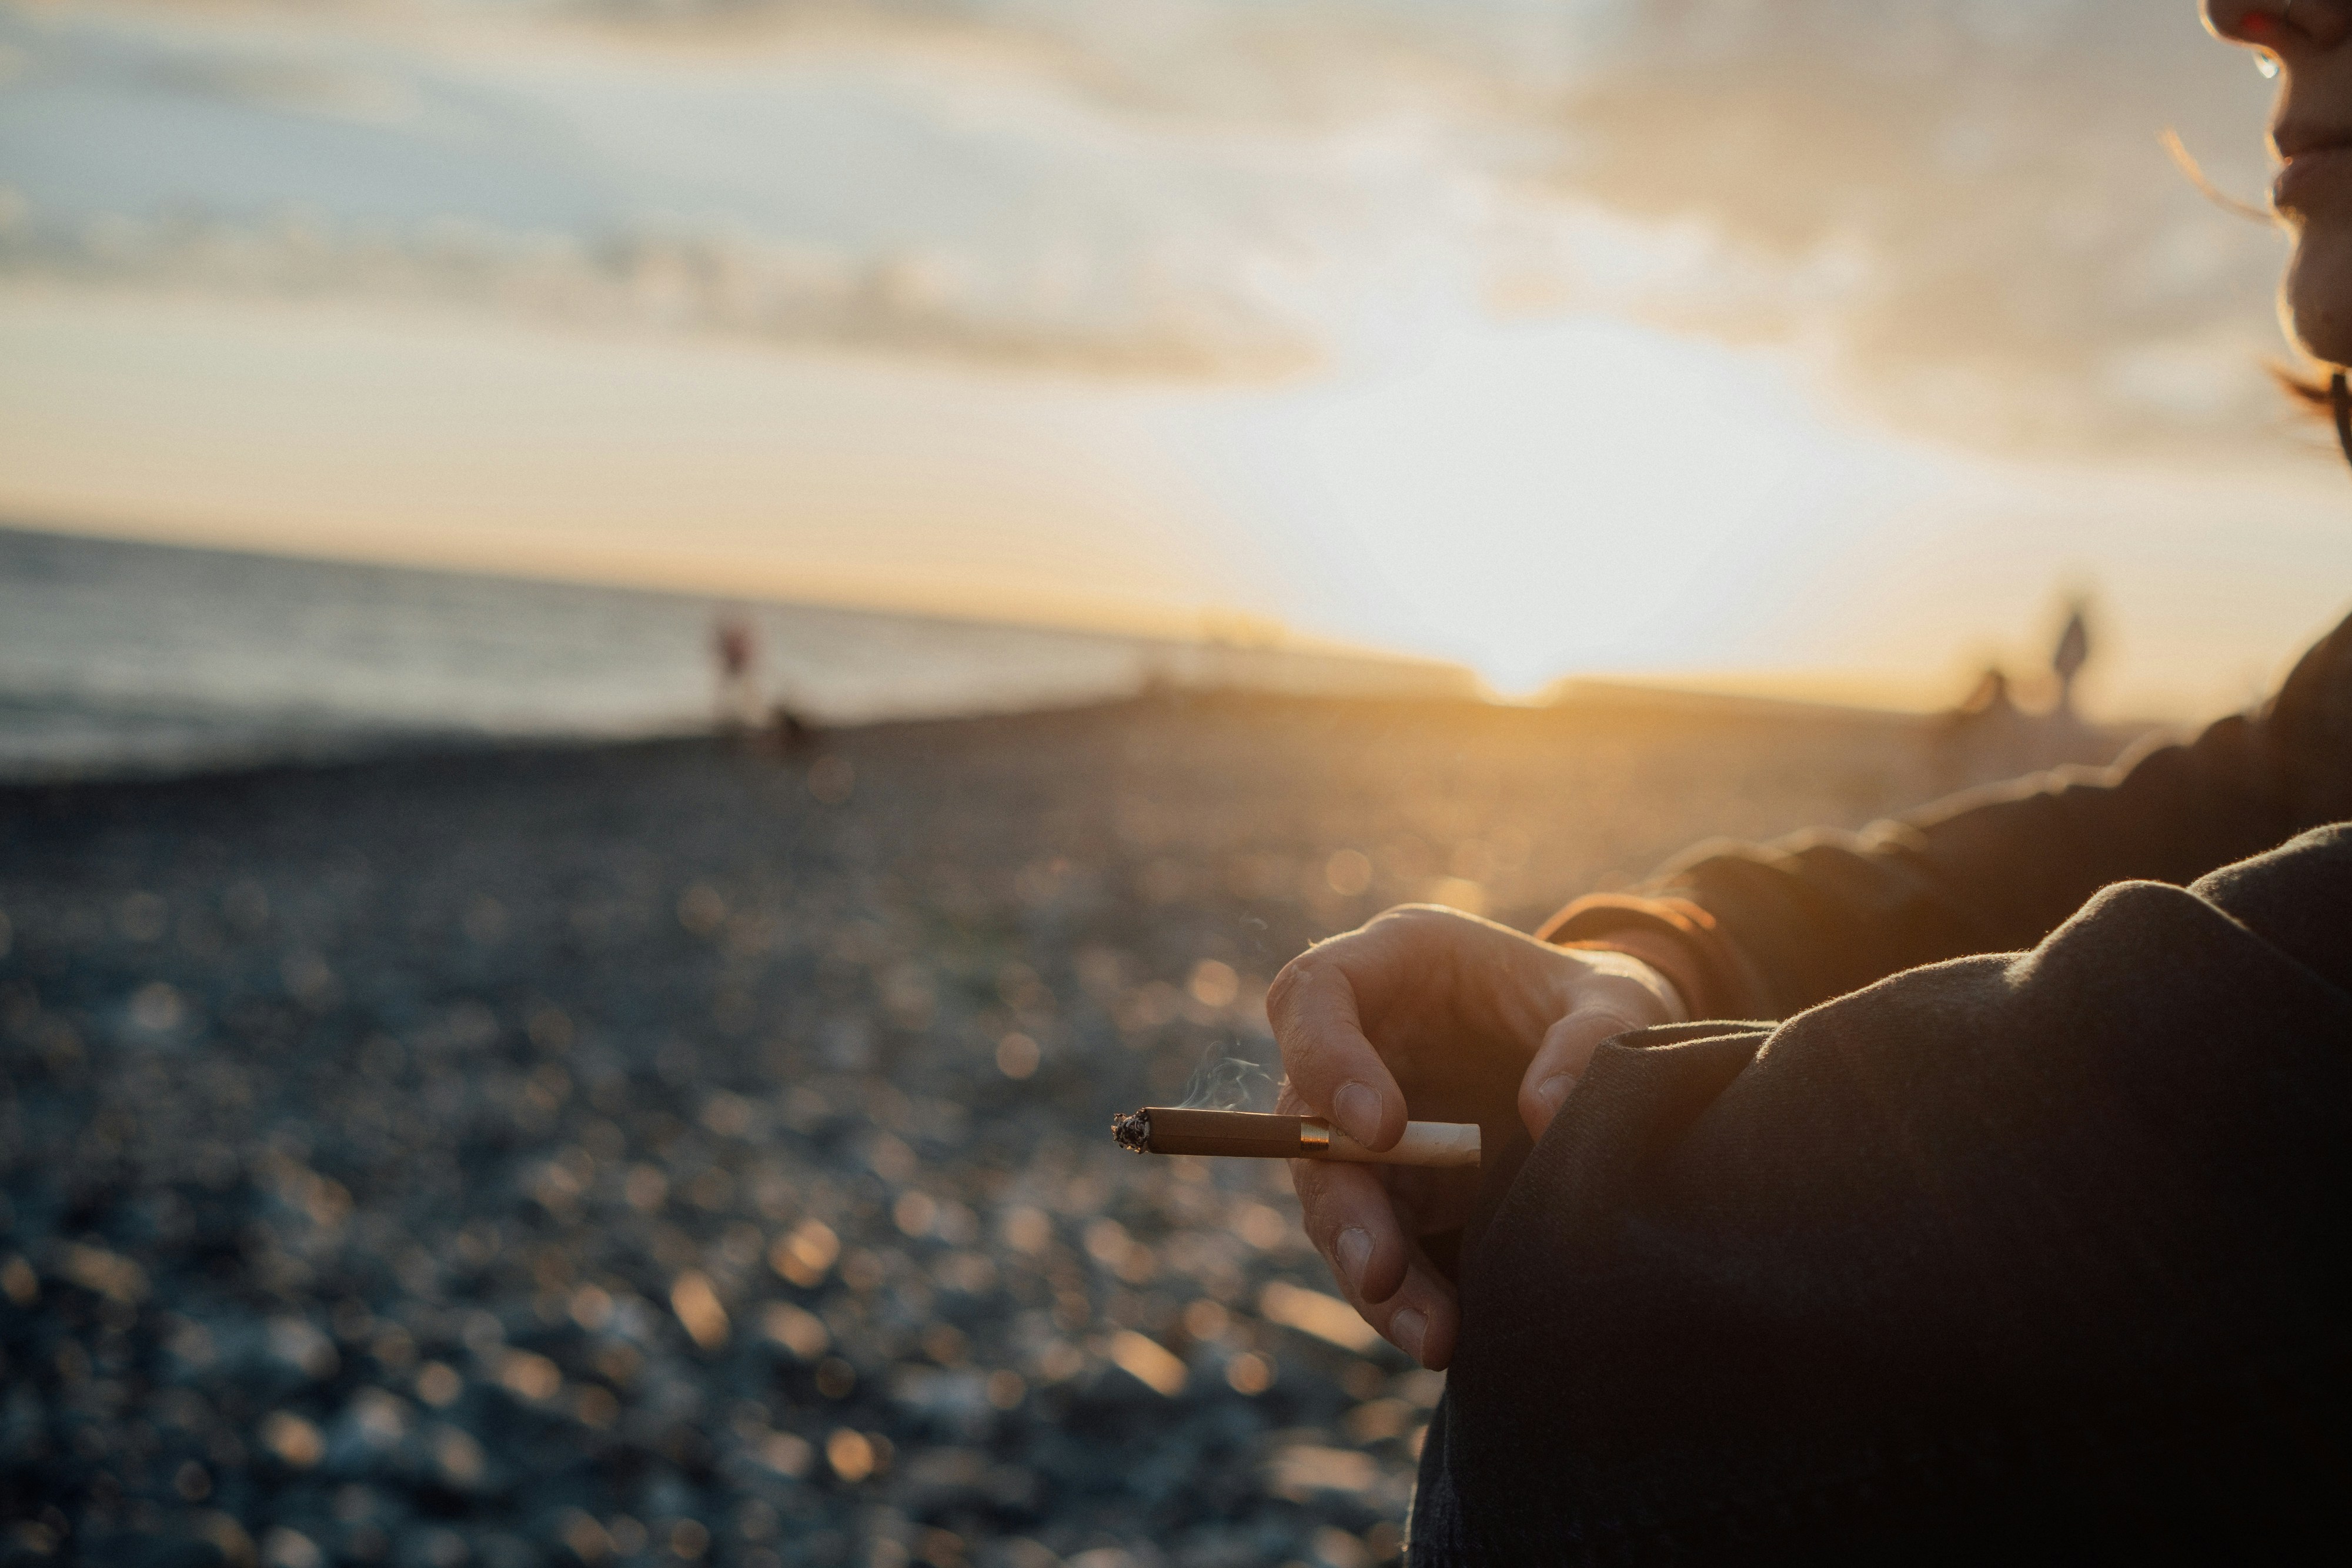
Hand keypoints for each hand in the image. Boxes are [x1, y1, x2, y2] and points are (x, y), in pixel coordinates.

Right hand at [1267, 904, 1686, 1366]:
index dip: (1325, 1060)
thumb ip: (1590, 1036)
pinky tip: (1445, 1336)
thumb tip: (1544, 1115)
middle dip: (1342, 1205)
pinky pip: (1383, 1246)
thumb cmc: (1598, 1000)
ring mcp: (1369, 1125)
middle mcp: (1360, 1045)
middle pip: (1304, 1123)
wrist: (1609, 1048)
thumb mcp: (1619, 997)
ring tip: (1433, 1335)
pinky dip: (1409, 1296)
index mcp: (1391, 965)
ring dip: (1373, 1273)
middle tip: (1383, 1269)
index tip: (1381, 1129)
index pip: (1311, 995)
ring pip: (1335, 1202)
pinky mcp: (1399, 1190)